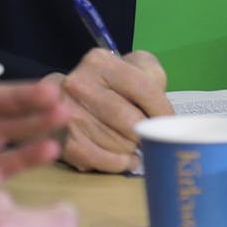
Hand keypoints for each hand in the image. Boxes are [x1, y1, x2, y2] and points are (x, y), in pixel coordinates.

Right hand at [43, 49, 172, 173]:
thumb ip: (153, 76)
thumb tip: (162, 113)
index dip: (162, 110)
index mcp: (99, 62)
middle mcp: (79, 85)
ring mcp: (68, 114)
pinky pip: (104, 161)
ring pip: (120, 144)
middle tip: (146, 133)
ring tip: (131, 142)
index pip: (144, 88)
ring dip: (133, 148)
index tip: (166, 121)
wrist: (60, 100)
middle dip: (145, 132)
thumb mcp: (133, 66)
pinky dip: (120, 163)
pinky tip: (125, 158)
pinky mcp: (64, 141)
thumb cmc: (109, 85)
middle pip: (131, 122)